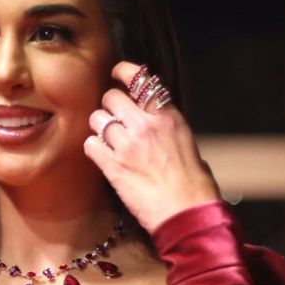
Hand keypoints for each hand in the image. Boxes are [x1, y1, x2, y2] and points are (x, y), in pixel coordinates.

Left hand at [84, 62, 220, 231]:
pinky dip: (93, 150)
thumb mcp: (188, 144)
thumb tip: (155, 121)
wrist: (188, 213)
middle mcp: (145, 124)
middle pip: (111, 97)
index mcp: (168, 115)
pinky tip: (104, 157)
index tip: (115, 74)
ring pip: (96, 120)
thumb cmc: (194, 184)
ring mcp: (127, 145)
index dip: (122, 72)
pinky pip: (90, 145)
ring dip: (100, 129)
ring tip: (110, 142)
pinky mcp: (113, 167)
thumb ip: (167, 127)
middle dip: (109, 107)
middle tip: (115, 120)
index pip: (139, 77)